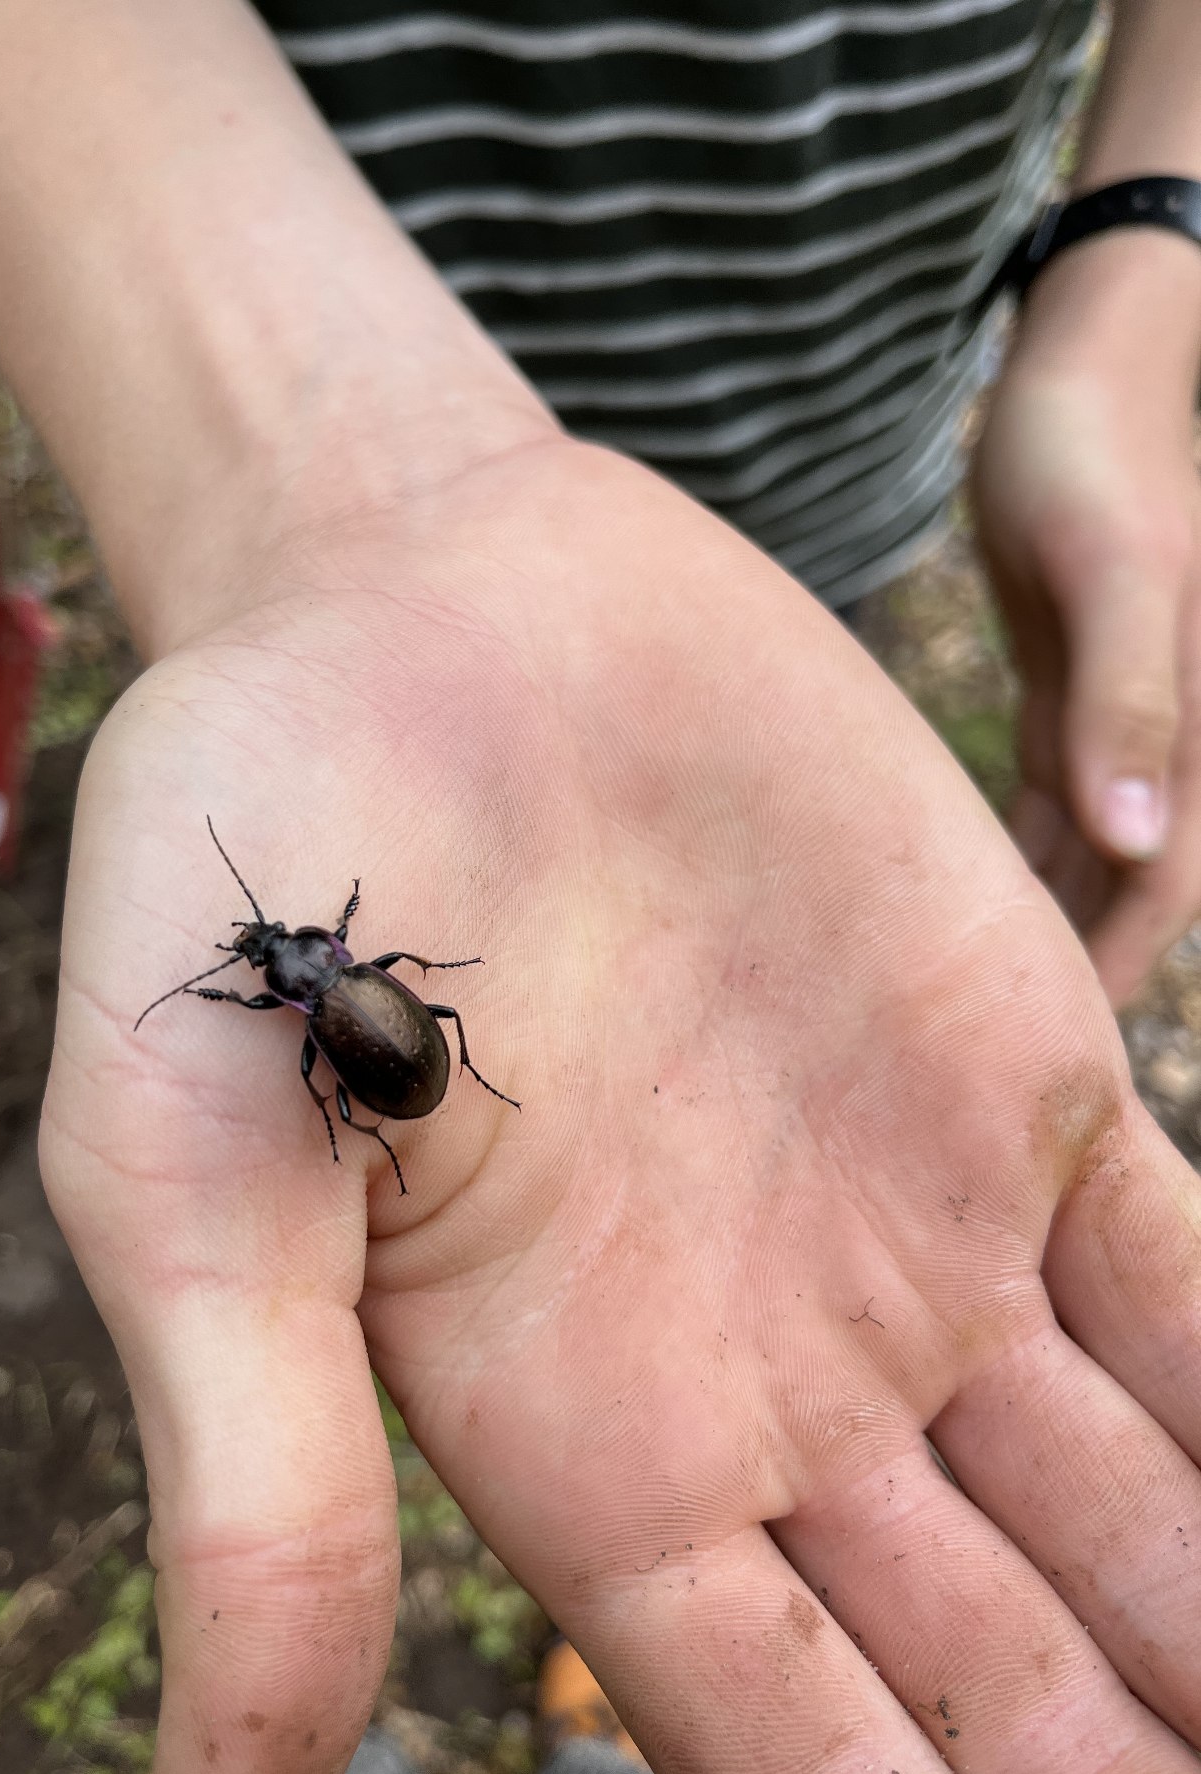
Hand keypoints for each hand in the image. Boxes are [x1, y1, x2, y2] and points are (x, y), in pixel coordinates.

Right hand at [42, 435, 1200, 1773]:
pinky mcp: (1016, 1068)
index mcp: (576, 1442)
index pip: (800, 1752)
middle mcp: (767, 1371)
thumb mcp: (194, 1177)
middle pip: (1006, 1675)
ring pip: (1142, 1512)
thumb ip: (252, 1479)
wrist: (407, 588)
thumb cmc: (249, 872)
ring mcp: (910, 1226)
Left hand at [972, 230, 1200, 1003]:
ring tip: (936, 994)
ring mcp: (1117, 726)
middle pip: (1119, 887)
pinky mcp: (1070, 704)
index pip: (1156, 886)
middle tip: (960, 1049)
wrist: (1085, 370)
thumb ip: (1130, 702)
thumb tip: (1139, 845)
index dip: (1098, 972)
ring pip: (1077, 857)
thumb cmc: (1091, 454)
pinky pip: (1043, 808)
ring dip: (1024, 919)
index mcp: (1194, 732)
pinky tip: (939, 903)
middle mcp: (1167, 744)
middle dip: (1058, 967)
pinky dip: (1004, 856)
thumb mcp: (1107, 571)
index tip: (1033, 1064)